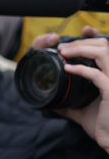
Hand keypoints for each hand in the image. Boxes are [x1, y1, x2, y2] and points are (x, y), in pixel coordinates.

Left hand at [32, 27, 108, 153]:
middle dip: (83, 41)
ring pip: (103, 53)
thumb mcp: (84, 113)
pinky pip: (97, 75)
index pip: (106, 48)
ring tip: (63, 52)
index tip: (81, 32)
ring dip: (81, 48)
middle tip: (62, 46)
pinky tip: (68, 69)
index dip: (95, 36)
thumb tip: (55, 104)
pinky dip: (81, 69)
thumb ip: (71, 106)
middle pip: (104, 45)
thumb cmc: (104, 127)